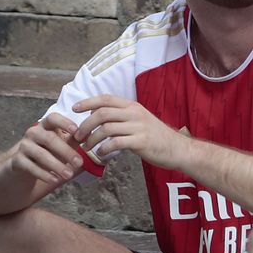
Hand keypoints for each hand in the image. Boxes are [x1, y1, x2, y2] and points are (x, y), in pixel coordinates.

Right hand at [7, 112, 86, 186]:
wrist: (24, 167)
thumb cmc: (49, 152)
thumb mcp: (63, 145)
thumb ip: (74, 140)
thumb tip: (91, 135)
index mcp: (46, 126)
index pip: (53, 118)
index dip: (64, 122)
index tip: (76, 130)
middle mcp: (33, 133)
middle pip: (49, 139)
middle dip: (66, 151)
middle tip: (80, 163)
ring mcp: (24, 146)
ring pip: (40, 154)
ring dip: (56, 165)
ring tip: (69, 175)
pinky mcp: (17, 161)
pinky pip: (30, 167)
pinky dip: (44, 174)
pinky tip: (54, 179)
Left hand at [72, 94, 188, 169]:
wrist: (178, 149)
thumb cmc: (156, 137)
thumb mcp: (140, 120)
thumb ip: (121, 116)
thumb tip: (97, 115)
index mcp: (133, 106)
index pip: (106, 99)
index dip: (88, 102)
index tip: (74, 108)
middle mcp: (135, 114)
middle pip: (102, 113)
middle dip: (85, 124)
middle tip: (78, 136)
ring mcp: (139, 127)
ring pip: (106, 129)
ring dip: (92, 139)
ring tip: (87, 147)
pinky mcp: (141, 142)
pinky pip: (116, 143)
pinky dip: (104, 149)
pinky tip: (100, 154)